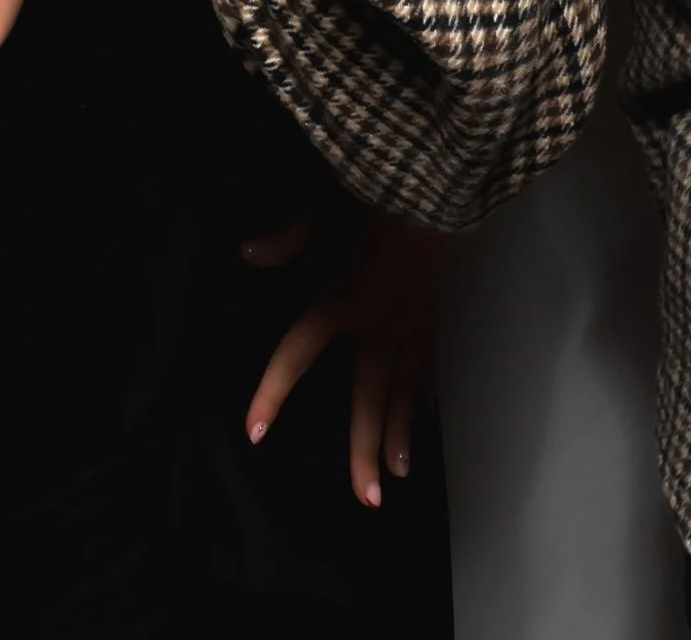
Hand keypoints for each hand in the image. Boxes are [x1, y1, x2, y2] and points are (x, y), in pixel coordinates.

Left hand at [243, 213, 444, 506]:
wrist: (444, 189)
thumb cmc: (381, 194)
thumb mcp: (325, 207)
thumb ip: (287, 238)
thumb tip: (246, 253)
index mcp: (343, 300)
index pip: (297, 353)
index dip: (272, 392)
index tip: (255, 433)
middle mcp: (378, 325)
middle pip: (369, 397)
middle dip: (364, 450)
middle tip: (367, 501)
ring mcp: (412, 325)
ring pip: (404, 391)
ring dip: (400, 434)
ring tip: (397, 476)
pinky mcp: (434, 317)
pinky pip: (429, 364)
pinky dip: (425, 392)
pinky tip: (425, 417)